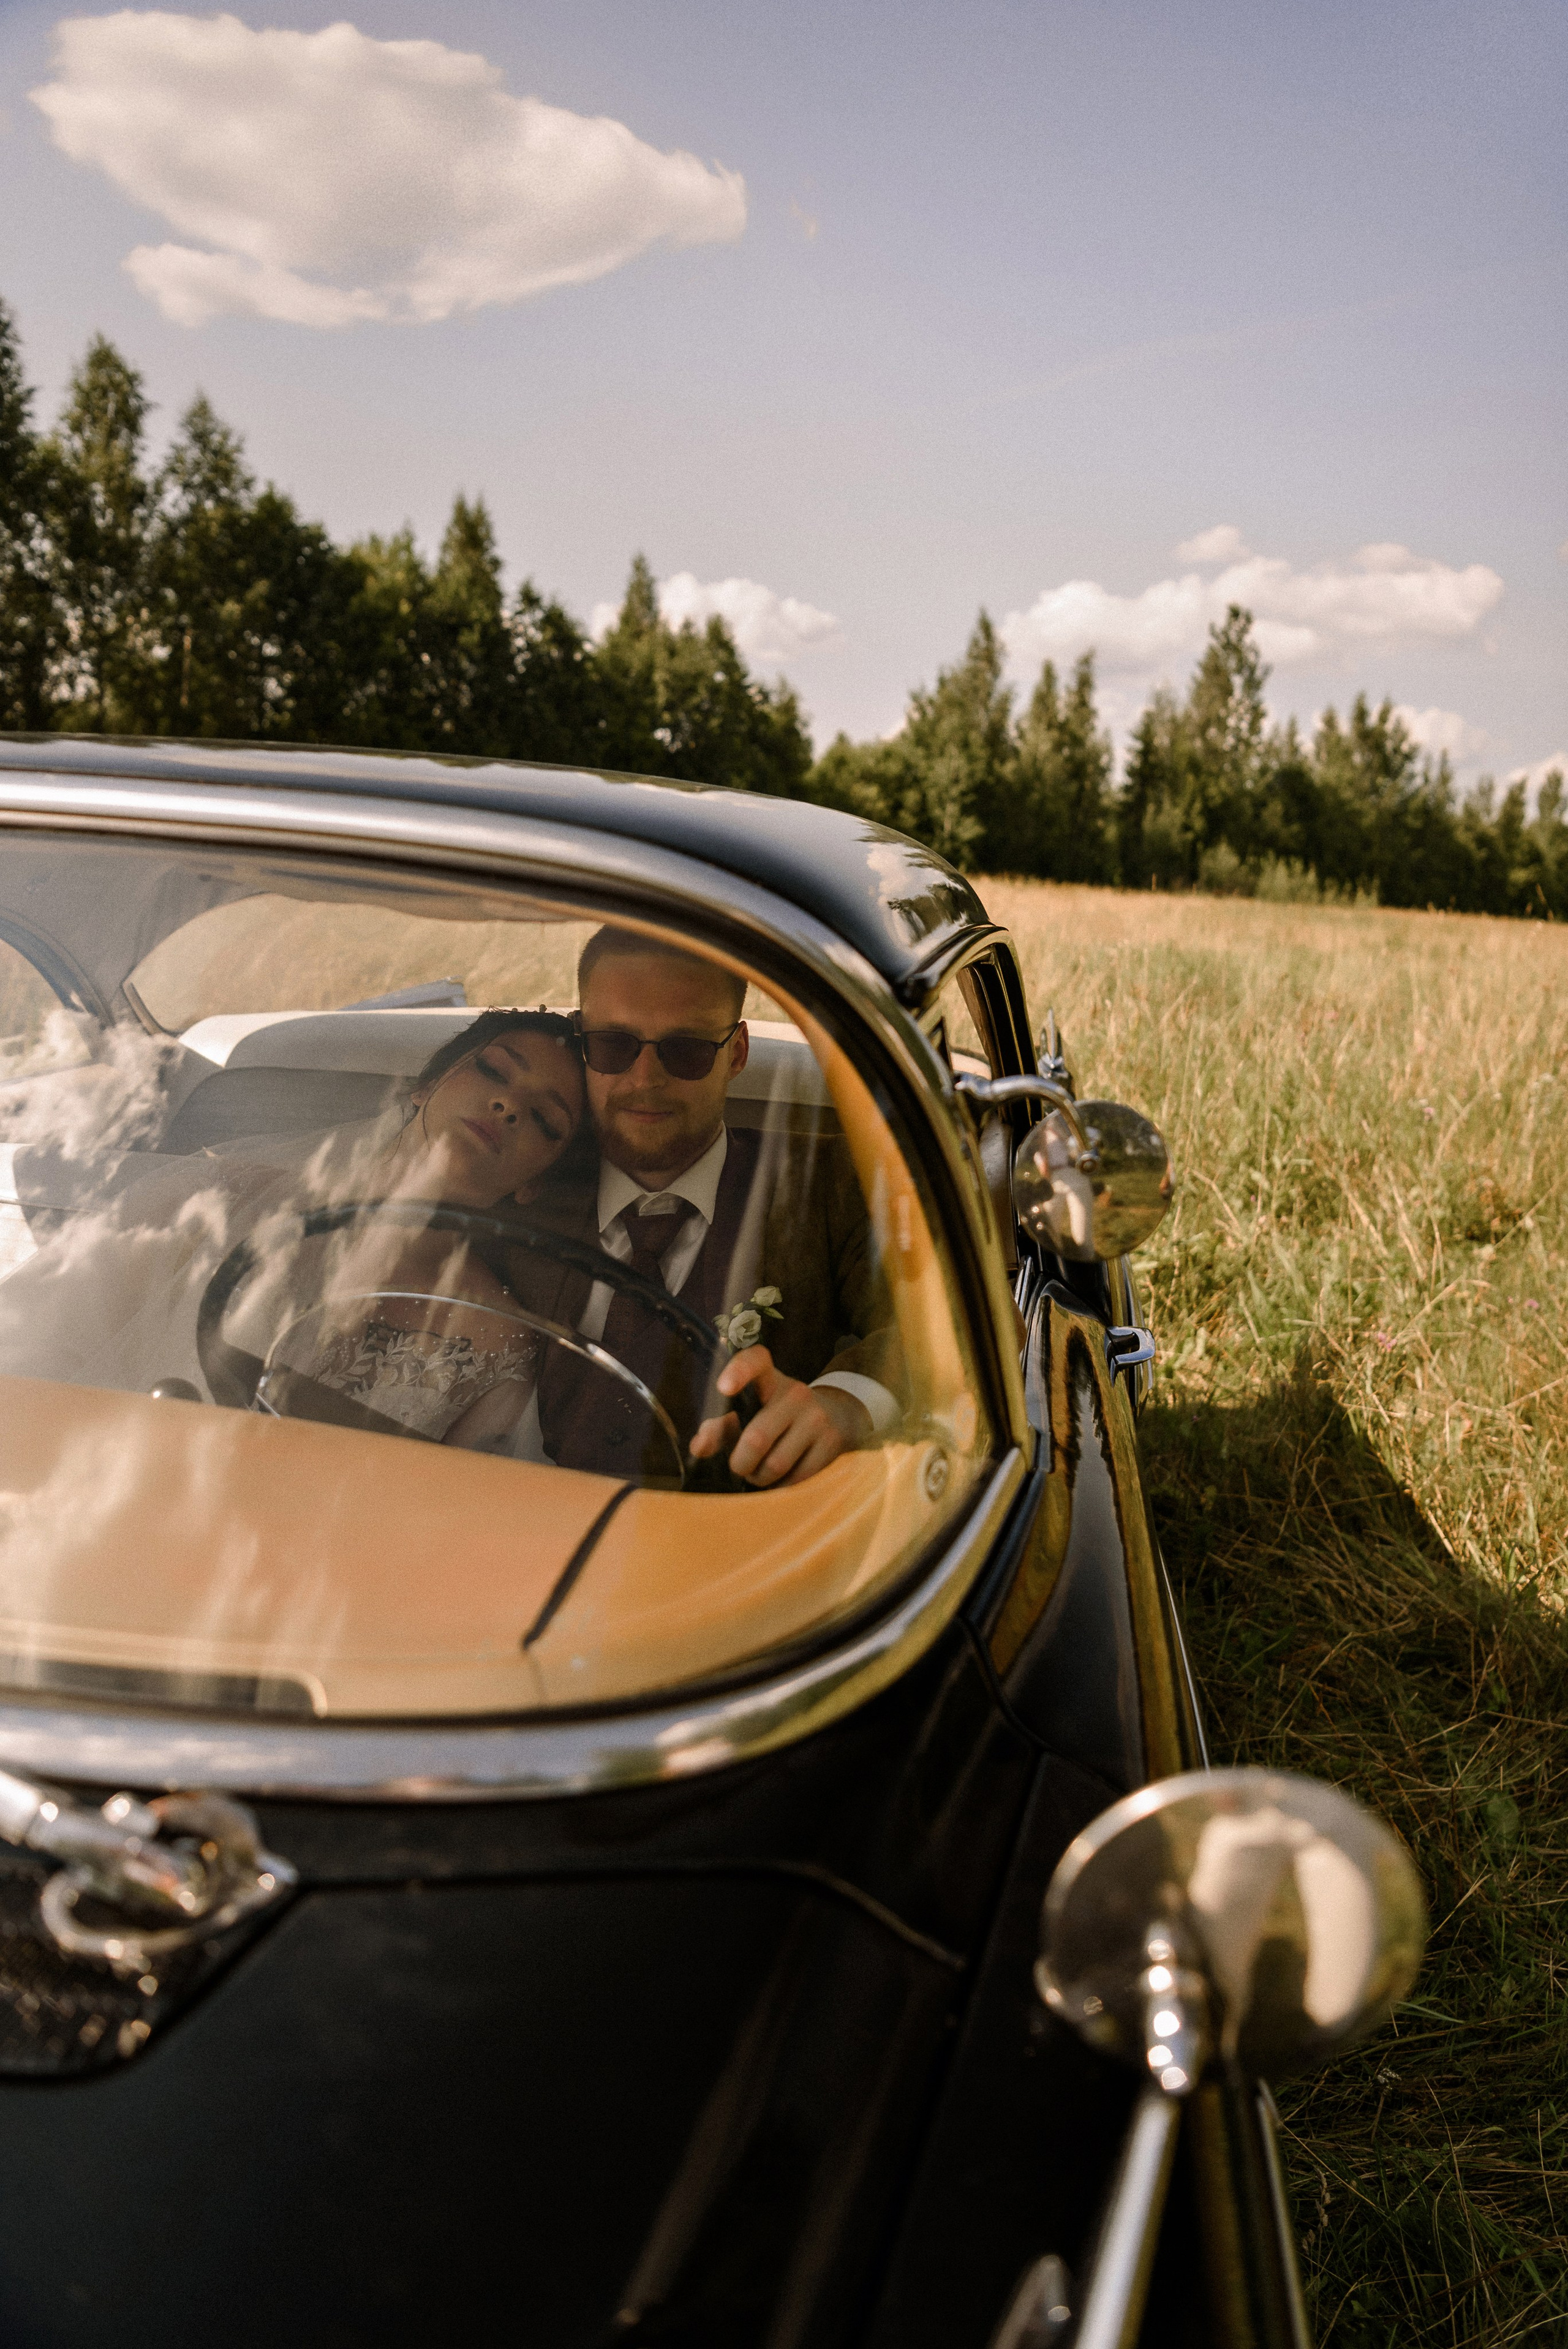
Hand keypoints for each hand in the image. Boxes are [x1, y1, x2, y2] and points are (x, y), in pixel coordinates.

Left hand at [690, 1344, 870, 1486]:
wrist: (837, 1417)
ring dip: (760, 1478)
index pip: (756, 1362)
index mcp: (769, 1379)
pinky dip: (781, 1487)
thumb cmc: (778, 1416)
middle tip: (739, 1467)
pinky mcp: (832, 1443)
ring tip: (760, 1474)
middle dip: (740, 1463)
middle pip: (757, 1438)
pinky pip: (796, 1479)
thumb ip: (721, 1427)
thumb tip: (699, 1448)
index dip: (738, 1372)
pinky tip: (781, 1479)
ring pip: (775, 1465)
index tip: (723, 1387)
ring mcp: (816, 1418)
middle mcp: (795, 1393)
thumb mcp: (752, 1411)